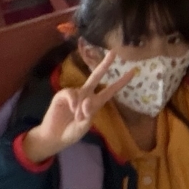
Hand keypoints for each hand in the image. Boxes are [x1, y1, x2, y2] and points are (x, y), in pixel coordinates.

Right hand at [21, 50, 130, 164]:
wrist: (54, 137)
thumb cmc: (71, 132)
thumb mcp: (84, 126)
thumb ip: (88, 114)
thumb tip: (87, 101)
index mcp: (95, 102)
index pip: (110, 90)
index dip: (121, 82)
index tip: (133, 72)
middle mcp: (86, 95)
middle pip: (96, 76)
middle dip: (105, 64)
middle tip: (113, 52)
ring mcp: (74, 94)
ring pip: (82, 92)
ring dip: (81, 107)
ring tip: (77, 117)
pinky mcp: (62, 95)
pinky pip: (70, 93)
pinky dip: (72, 101)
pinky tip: (71, 108)